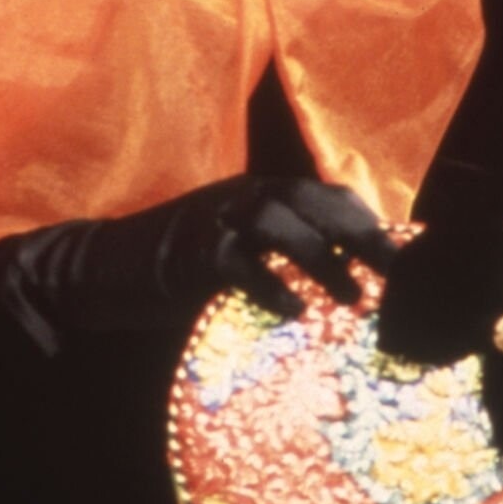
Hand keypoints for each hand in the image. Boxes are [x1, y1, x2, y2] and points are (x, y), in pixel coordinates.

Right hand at [0, 175, 397, 355]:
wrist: (98, 267)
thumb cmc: (173, 266)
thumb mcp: (232, 250)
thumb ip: (277, 254)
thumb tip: (339, 281)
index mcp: (254, 192)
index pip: (324, 193)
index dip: (367, 219)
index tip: (404, 255)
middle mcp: (238, 196)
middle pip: (312, 199)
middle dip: (361, 233)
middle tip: (398, 274)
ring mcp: (210, 221)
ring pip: (277, 222)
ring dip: (321, 256)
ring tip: (352, 297)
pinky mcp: (185, 254)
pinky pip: (234, 264)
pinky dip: (267, 284)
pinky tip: (292, 311)